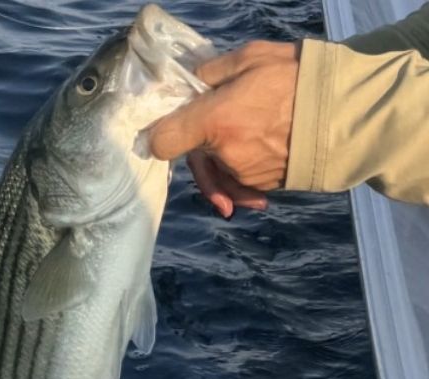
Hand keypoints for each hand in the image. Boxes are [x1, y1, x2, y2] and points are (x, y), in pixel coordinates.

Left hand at [151, 41, 299, 217]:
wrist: (350, 112)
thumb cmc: (300, 78)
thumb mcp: (251, 59)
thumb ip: (211, 73)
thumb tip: (191, 84)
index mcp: (216, 121)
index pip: (162, 141)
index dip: (161, 132)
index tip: (171, 122)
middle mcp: (225, 154)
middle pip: (190, 157)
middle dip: (197, 141)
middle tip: (218, 116)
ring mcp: (244, 174)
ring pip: (216, 168)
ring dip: (221, 155)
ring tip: (248, 131)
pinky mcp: (262, 186)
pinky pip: (237, 182)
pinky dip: (239, 174)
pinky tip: (253, 157)